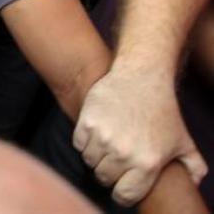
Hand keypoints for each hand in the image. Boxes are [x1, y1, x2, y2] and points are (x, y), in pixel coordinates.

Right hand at [73, 66, 206, 205]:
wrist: (142, 77)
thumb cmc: (164, 110)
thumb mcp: (184, 141)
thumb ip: (194, 167)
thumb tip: (193, 184)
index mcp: (147, 163)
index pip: (123, 195)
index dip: (122, 192)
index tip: (123, 184)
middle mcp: (123, 153)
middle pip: (104, 177)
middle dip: (109, 173)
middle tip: (115, 161)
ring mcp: (103, 137)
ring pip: (89, 161)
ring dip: (96, 157)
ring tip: (107, 145)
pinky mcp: (87, 122)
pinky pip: (78, 144)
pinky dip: (84, 141)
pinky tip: (97, 132)